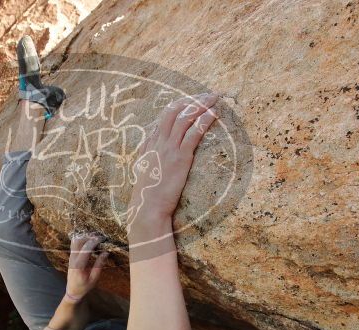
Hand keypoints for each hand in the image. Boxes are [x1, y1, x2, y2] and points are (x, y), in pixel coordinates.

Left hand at [66, 234, 108, 300]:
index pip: (86, 249)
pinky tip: (88, 240)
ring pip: (75, 242)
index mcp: (78, 266)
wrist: (72, 292)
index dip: (94, 242)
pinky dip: (81, 240)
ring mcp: (70, 258)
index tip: (102, 238)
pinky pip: (74, 245)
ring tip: (94, 237)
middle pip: (78, 242)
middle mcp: (72, 260)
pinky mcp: (71, 257)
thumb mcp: (94, 278)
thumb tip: (106, 252)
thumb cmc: (84, 287)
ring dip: (84, 237)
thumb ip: (99, 265)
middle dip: (89, 237)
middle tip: (99, 236)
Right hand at [127, 93, 218, 231]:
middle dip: (192, 99)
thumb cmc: (148, 194)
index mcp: (150, 144)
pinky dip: (205, 120)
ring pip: (185, 117)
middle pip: (174, 111)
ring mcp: (169, 148)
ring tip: (214, 98)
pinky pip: (194, 132)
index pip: (164, 116)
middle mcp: (159, 142)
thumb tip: (147, 146)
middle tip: (207, 94)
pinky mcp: (180, 157)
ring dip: (201, 104)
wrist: (147, 207)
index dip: (179, 104)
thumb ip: (147, 155)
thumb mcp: (143, 170)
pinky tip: (214, 114)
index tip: (192, 99)